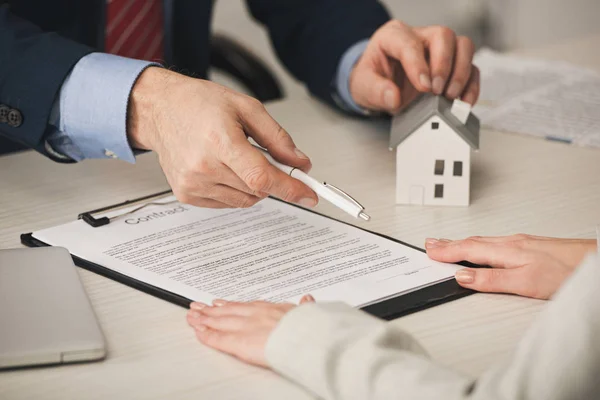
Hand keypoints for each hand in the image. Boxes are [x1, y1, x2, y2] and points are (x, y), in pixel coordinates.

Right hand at [127, 67, 317, 208]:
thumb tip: (299, 162)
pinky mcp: (187, 195)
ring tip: (236, 156)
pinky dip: (235, 189)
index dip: (290, 188)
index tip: (308, 194)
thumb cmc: (198, 104)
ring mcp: (193, 184)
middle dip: (271, 177)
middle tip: (263, 155)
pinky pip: (227, 203)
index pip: (262, 177)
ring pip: (245, 200)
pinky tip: (223, 167)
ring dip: (253, 184)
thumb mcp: (246, 107)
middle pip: (258, 189)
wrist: (160, 110)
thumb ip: (277, 138)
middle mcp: (203, 166)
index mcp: (219, 141)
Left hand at [186, 295, 314, 366]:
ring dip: (204, 319)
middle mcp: (256, 315)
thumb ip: (305, 307)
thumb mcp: (310, 313)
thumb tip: (308, 299)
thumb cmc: (312, 329)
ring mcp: (247, 327)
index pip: (246, 306)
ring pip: (220, 321)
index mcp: (272, 309)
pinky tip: (198, 332)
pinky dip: (207, 335)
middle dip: (211, 310)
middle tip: (198, 307)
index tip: (221, 303)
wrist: (310, 339)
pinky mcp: (240, 343)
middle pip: (228, 311)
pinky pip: (219, 339)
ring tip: (192, 317)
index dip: (231, 304)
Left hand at [350, 20, 479, 113]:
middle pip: (444, 36)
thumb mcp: (363, 87)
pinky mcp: (452, 65)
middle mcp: (420, 37)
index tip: (424, 87)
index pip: (411, 43)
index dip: (419, 65)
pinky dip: (471, 86)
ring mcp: (438, 49)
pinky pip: (471, 68)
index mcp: (394, 36)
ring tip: (450, 96)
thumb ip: (376, 91)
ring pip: (463, 46)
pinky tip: (463, 102)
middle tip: (437, 91)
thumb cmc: (372, 80)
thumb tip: (393, 97)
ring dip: (461, 72)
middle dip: (444, 65)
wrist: (379, 88)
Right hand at [425, 234, 596, 298]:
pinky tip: (480, 248)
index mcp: (505, 250)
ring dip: (461, 243)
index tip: (429, 251)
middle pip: (472, 242)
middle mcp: (511, 243)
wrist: (594, 262)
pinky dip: (478, 245)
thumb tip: (463, 277)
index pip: (467, 250)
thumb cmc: (566, 272)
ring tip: (448, 245)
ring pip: (483, 241)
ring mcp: (520, 243)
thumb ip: (492, 280)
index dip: (446, 251)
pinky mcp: (530, 246)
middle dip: (448, 243)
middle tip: (430, 244)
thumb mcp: (525, 283)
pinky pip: (494, 243)